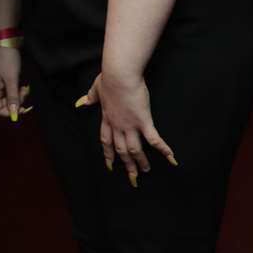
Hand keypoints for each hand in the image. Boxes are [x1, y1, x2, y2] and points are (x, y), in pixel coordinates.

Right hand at [0, 47, 30, 121]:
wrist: (5, 42)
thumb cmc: (7, 60)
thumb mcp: (12, 78)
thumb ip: (12, 96)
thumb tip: (14, 113)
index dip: (10, 112)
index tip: (22, 108)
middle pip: (5, 104)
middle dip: (17, 102)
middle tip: (25, 93)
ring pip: (10, 97)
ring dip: (19, 95)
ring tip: (25, 88)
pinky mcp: (5, 80)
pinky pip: (11, 90)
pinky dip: (18, 90)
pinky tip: (23, 85)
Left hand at [77, 70, 176, 184]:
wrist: (119, 75)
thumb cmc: (108, 79)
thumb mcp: (96, 89)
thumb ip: (90, 98)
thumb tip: (80, 102)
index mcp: (106, 118)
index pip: (106, 141)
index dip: (108, 154)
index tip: (110, 165)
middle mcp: (117, 125)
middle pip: (120, 149)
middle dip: (126, 164)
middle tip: (132, 177)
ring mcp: (130, 125)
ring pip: (135, 149)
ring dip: (141, 161)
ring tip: (146, 171)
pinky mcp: (144, 121)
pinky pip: (154, 139)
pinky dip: (163, 149)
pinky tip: (171, 159)